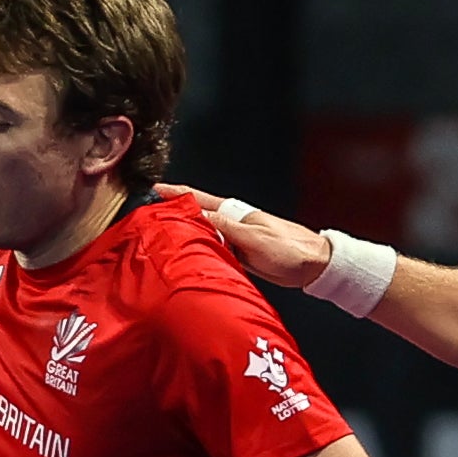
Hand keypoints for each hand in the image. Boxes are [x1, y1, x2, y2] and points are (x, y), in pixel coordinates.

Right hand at [154, 182, 335, 291]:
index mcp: (233, 212)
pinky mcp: (236, 255)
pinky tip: (184, 256)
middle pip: (193, 214)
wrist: (313, 266)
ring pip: (199, 233)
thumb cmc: (289, 248)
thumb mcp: (254, 237)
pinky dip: (195, 250)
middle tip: (144, 215)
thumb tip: (196, 216)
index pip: (196, 197)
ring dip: (181, 232)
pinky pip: (209, 249)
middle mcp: (230, 223)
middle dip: (170, 211)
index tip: (151, 190)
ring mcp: (232, 239)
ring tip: (156, 235)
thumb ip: (225, 227)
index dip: (173, 193)